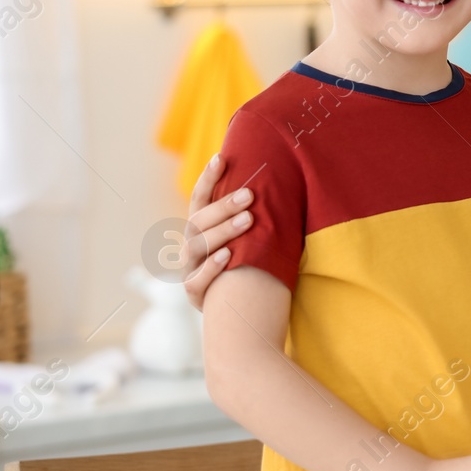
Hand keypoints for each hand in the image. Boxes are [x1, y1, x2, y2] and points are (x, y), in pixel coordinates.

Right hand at [182, 154, 257, 310]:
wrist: (239, 312)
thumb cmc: (250, 265)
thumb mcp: (249, 238)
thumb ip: (254, 215)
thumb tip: (280, 180)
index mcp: (201, 229)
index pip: (200, 199)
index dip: (208, 179)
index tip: (221, 158)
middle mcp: (191, 247)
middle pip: (198, 221)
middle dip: (223, 206)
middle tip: (250, 194)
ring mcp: (190, 270)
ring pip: (197, 248)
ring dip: (223, 232)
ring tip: (248, 220)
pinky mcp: (195, 296)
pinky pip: (197, 281)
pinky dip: (211, 269)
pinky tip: (227, 257)